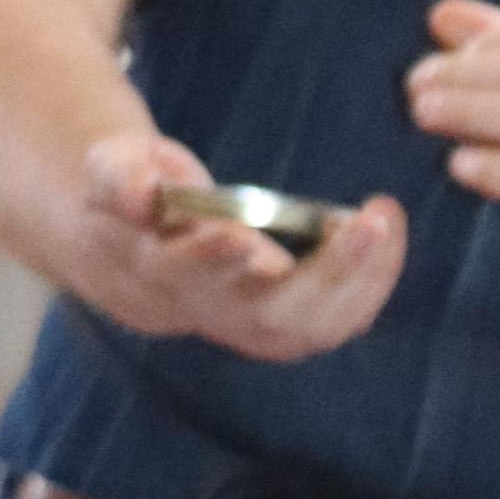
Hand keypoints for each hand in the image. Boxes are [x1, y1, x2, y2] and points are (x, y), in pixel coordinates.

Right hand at [70, 129, 406, 361]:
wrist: (142, 254)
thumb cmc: (136, 197)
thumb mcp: (114, 172)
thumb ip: (121, 178)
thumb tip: (139, 192)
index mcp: (161, 270)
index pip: (184, 274)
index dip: (208, 257)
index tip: (237, 234)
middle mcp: (211, 309)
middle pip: (270, 316)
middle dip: (327, 274)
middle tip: (367, 225)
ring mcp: (253, 324)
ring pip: (313, 326)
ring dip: (361, 280)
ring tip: (383, 218)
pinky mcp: (289, 323)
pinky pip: (340, 318)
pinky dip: (372, 277)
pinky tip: (385, 223)